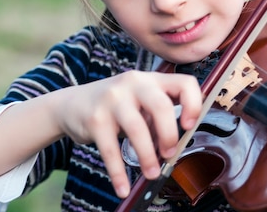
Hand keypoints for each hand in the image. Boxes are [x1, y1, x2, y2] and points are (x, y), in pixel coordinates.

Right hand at [56, 70, 201, 197]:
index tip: (189, 125)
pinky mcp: (95, 119)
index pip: (184, 83)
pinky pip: (110, 150)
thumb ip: (159, 114)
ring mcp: (112, 99)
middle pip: (161, 105)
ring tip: (152, 173)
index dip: (193, 104)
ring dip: (148, 156)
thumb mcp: (139, 100)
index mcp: (151, 79)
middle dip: (169, 135)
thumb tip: (179, 143)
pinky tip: (123, 187)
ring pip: (137, 129)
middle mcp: (133, 83)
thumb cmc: (115, 106)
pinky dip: (119, 173)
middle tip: (170, 154)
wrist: (72, 104)